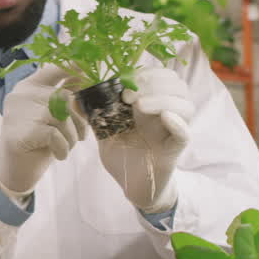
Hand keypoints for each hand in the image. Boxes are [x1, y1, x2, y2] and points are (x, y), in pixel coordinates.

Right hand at [0, 64, 87, 194]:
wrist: (16, 171)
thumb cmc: (38, 142)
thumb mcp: (52, 116)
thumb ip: (64, 98)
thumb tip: (87, 77)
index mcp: (29, 86)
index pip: (54, 68)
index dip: (75, 67)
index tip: (91, 73)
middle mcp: (21, 94)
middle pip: (64, 97)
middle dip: (79, 120)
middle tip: (80, 136)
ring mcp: (17, 112)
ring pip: (61, 117)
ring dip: (71, 136)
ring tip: (66, 147)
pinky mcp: (19, 132)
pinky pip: (54, 135)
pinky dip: (63, 147)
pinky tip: (60, 154)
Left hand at [98, 67, 194, 211]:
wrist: (131, 186)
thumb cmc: (122, 155)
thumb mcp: (105, 131)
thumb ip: (94, 114)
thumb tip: (73, 97)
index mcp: (152, 103)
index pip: (162, 75)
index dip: (147, 73)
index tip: (124, 79)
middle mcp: (167, 113)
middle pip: (177, 84)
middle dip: (154, 82)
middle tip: (129, 94)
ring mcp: (172, 131)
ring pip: (185, 105)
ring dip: (164, 99)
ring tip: (140, 105)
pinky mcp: (174, 150)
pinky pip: (185, 134)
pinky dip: (177, 123)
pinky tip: (164, 117)